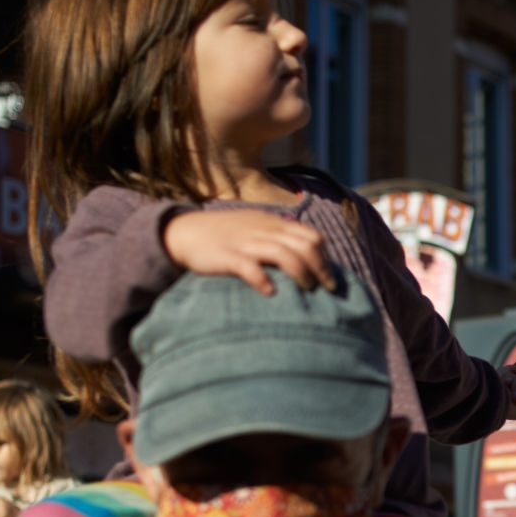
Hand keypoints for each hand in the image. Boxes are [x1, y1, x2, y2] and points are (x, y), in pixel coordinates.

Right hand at [163, 209, 335, 294]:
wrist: (185, 232)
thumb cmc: (226, 234)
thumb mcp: (256, 227)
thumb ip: (280, 236)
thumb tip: (309, 255)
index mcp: (273, 224)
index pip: (311, 236)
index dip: (325, 257)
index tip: (330, 277)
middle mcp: (263, 230)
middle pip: (304, 246)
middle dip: (321, 269)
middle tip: (328, 289)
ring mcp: (245, 242)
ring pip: (283, 254)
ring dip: (301, 273)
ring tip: (307, 290)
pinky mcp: (227, 256)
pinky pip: (249, 267)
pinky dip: (263, 280)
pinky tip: (271, 292)